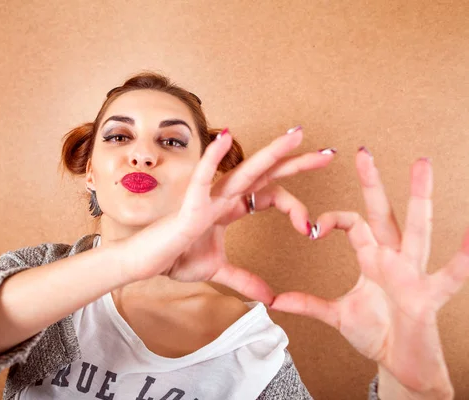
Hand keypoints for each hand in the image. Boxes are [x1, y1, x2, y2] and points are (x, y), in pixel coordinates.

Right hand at [120, 127, 335, 303]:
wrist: (147, 263)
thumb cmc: (176, 257)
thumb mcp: (218, 271)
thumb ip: (245, 280)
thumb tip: (270, 298)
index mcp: (232, 207)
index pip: (272, 195)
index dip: (296, 207)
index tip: (313, 228)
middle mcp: (224, 197)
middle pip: (267, 175)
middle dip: (297, 162)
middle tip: (328, 154)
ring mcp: (209, 198)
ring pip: (245, 171)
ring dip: (271, 152)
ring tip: (296, 135)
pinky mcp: (191, 206)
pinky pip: (203, 178)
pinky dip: (213, 158)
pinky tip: (226, 137)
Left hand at [269, 148, 467, 396]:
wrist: (402, 364)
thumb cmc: (377, 332)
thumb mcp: (336, 315)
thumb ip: (307, 304)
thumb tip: (274, 300)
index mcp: (372, 257)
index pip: (353, 223)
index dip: (332, 220)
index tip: (312, 227)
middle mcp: (393, 258)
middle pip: (382, 214)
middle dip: (373, 184)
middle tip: (363, 151)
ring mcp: (412, 274)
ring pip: (416, 229)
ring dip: (418, 197)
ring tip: (422, 165)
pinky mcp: (427, 296)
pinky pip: (447, 277)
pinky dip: (462, 260)